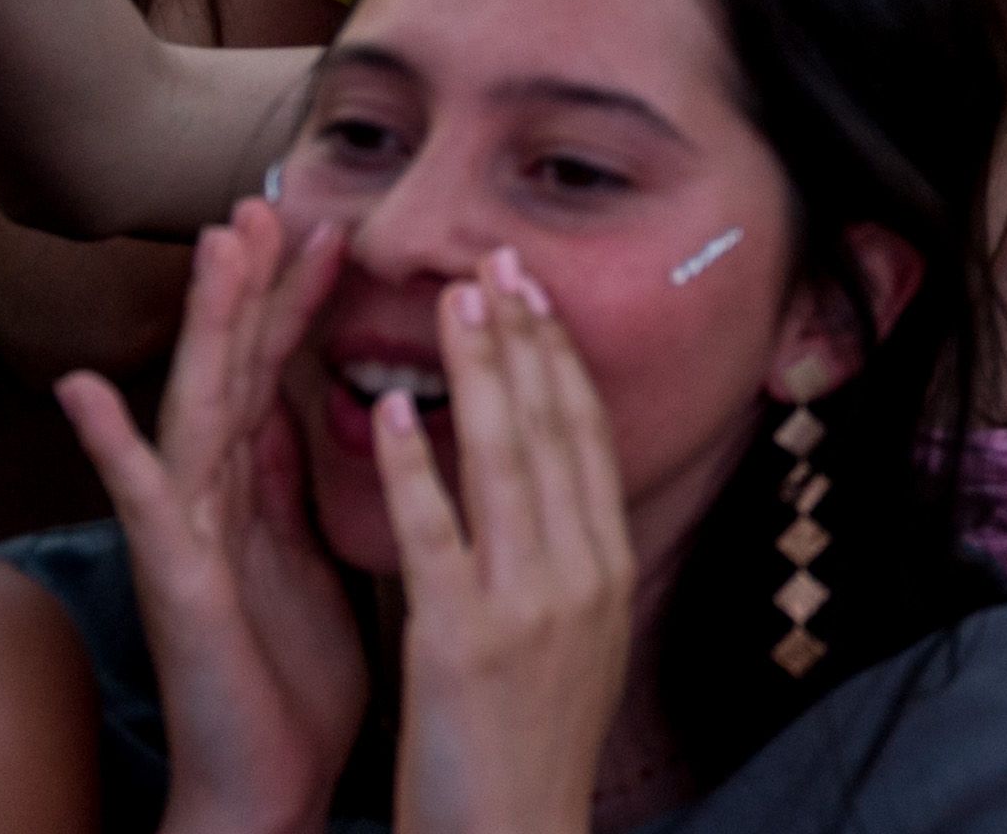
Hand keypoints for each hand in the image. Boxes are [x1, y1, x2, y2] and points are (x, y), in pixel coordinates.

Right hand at [51, 203, 368, 833]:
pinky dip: (111, 444)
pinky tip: (80, 390)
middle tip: (265, 200)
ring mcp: (188, 535)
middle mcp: (215, 501)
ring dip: (199, 329)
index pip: (279, 376)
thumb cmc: (290, 676)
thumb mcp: (307, 556)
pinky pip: (144, 502)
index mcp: (257, 494)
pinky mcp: (176, 580)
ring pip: (195, 410)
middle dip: (248, 289)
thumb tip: (293, 408)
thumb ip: (289, 484)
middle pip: (232, 373)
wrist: (269, 780)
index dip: (299, 304)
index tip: (334, 229)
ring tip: (209, 251)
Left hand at [379, 249, 638, 833]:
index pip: (587, 435)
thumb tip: (559, 485)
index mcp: (607, 567)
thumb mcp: (578, 640)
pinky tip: (398, 412)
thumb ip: (569, 559)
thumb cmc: (529, 746)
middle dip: (526, 337)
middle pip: (555, 429)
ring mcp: (528, 604)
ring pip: (507, 461)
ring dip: (482, 372)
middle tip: (499, 260)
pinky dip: (418, 466)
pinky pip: (438, 535)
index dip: (560, 357)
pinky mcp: (463, 639)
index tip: (534, 292)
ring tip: (458, 303)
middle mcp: (582, 572)